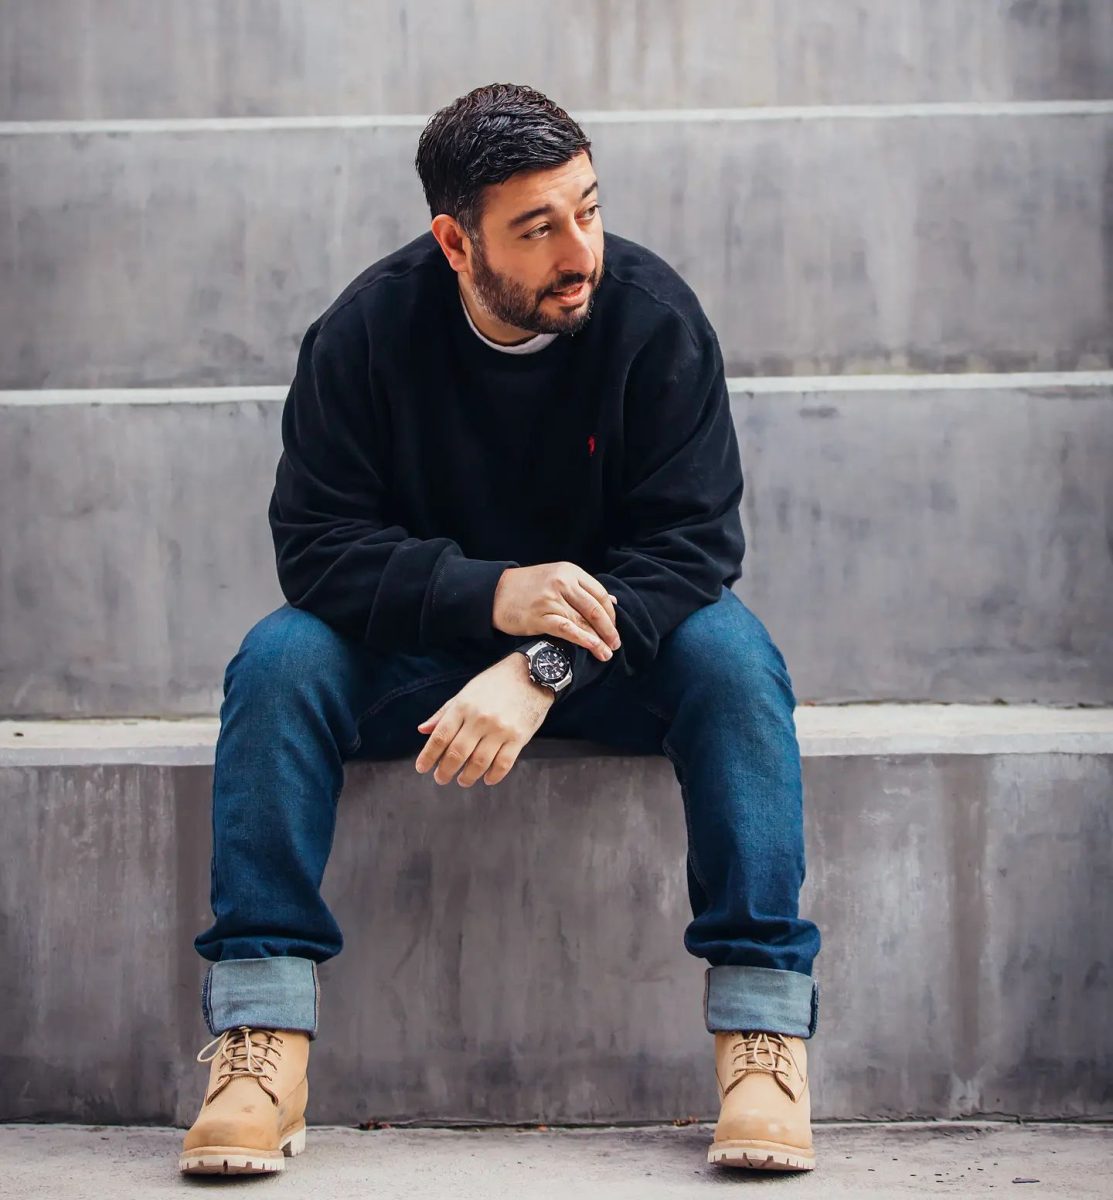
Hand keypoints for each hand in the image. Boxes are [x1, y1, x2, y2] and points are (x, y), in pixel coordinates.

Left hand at [414, 653, 553, 786]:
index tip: (421, 768)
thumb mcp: (466, 692)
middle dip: (445, 771)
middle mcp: (480, 719)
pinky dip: (494, 776)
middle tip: (441, 779)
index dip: (428, 755)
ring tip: (463, 780)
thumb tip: (423, 730)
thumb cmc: (495, 683)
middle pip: (457, 753)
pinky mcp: (519, 737)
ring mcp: (500, 729)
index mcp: (463, 706)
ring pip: (479, 763)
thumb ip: (444, 712)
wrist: (531, 675)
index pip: (441, 736)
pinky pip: (503, 764)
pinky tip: (487, 779)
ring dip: (468, 777)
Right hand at [493, 562, 620, 661]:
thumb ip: (583, 588)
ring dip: (599, 640)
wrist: (495, 592)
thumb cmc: (528, 587)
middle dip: (609, 629)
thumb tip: (614, 601)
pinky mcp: (540, 616)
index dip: (611, 614)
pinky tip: (594, 649)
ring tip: (607, 653)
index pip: (600, 594)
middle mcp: (562, 583)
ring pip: (583, 621)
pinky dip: (584, 640)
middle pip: (595, 609)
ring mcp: (551, 599)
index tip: (613, 628)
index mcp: (570, 571)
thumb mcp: (557, 577)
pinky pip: (568, 630)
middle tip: (615, 644)